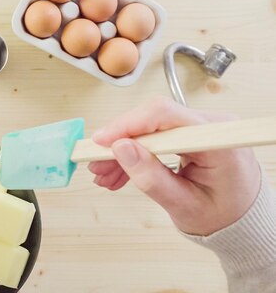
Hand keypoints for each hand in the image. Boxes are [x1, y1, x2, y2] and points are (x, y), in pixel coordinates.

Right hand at [89, 97, 260, 235]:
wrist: (242, 221)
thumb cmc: (223, 216)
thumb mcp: (183, 205)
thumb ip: (151, 177)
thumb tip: (121, 149)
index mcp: (217, 140)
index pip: (165, 115)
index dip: (128, 124)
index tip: (101, 141)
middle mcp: (210, 125)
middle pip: (152, 120)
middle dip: (120, 141)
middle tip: (96, 162)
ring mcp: (199, 127)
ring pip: (149, 129)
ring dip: (123, 150)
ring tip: (104, 173)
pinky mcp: (190, 134)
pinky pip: (154, 136)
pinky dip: (135, 153)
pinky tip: (118, 171)